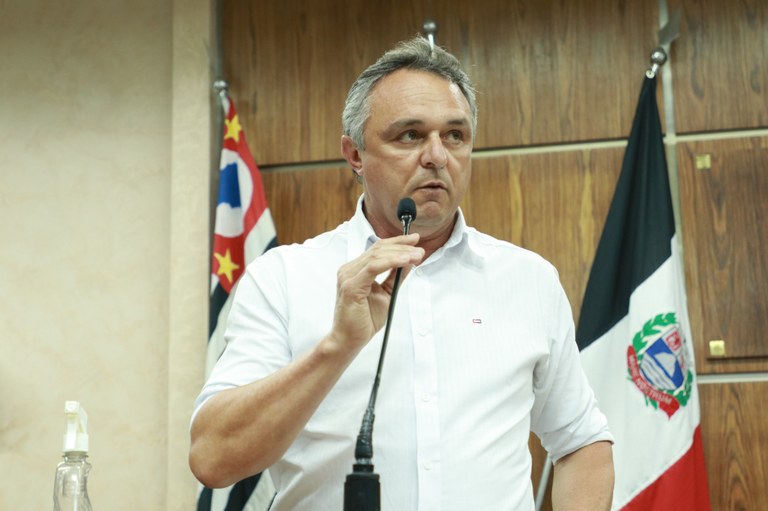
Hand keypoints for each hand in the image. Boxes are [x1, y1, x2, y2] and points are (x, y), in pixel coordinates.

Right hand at [329, 233, 423, 354]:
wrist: (349, 340)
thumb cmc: (364, 320)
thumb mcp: (386, 294)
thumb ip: (395, 277)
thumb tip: (409, 261)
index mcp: (356, 270)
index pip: (377, 249)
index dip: (397, 242)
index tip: (415, 240)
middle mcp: (349, 270)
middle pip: (378, 249)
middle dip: (402, 246)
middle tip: (420, 249)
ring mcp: (348, 276)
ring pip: (377, 256)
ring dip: (400, 253)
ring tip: (417, 255)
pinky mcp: (350, 286)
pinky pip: (373, 268)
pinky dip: (391, 262)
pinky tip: (404, 260)